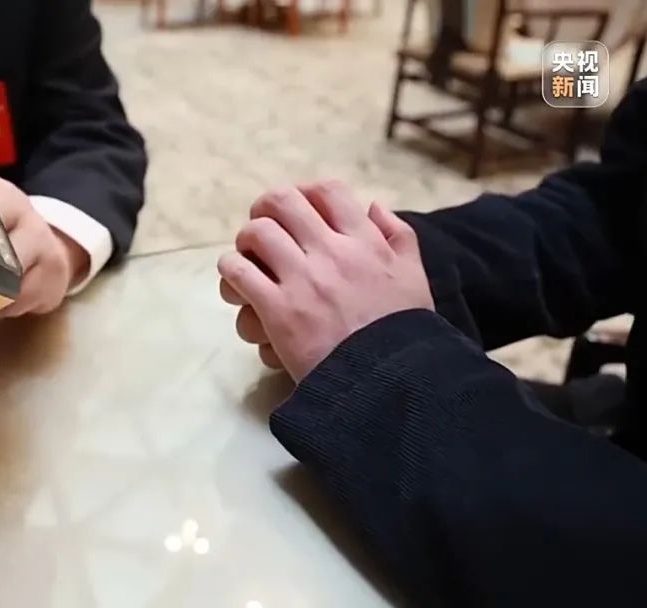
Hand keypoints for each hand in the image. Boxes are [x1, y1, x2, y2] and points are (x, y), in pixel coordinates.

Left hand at [218, 181, 433, 381]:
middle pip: (282, 202)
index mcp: (365, 241)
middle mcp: (331, 251)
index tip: (297, 207)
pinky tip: (236, 283)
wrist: (391, 381)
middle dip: (265, 210)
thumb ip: (398, 236)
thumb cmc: (404, 332)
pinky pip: (239, 273)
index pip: (327, 190)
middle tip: (262, 227)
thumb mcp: (414, 277)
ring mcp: (302, 279)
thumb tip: (374, 205)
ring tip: (246, 257)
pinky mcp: (279, 310)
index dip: (305, 192)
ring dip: (245, 243)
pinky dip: (231, 272)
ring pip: (255, 234)